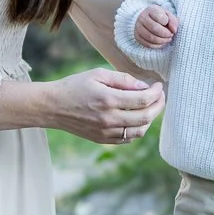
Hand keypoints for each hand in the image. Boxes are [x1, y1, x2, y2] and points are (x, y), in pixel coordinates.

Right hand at [32, 69, 164, 144]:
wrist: (52, 106)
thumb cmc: (75, 86)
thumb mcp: (98, 74)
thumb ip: (123, 79)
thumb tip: (144, 86)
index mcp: (109, 99)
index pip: (143, 100)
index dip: (156, 93)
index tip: (159, 86)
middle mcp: (109, 119)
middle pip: (146, 117)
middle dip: (159, 106)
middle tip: (160, 96)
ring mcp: (106, 132)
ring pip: (139, 131)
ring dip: (150, 119)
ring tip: (150, 107)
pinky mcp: (102, 139)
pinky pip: (128, 139)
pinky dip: (137, 129)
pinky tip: (137, 118)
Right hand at [134, 3, 178, 47]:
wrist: (145, 19)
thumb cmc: (159, 17)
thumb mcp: (167, 15)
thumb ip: (173, 21)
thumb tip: (174, 30)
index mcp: (151, 10)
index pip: (159, 16)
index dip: (166, 21)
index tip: (168, 23)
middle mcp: (142, 18)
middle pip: (154, 28)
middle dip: (165, 33)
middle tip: (171, 34)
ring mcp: (138, 28)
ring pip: (151, 38)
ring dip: (162, 41)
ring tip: (168, 39)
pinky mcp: (137, 37)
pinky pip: (148, 44)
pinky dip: (158, 45)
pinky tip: (162, 43)